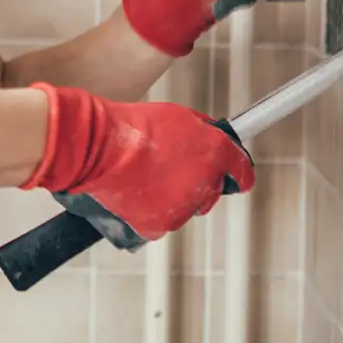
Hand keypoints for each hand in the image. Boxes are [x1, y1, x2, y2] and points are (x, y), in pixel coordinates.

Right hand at [18, 82, 255, 243]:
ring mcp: (182, 209)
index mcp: (214, 154)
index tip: (240, 177)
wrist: (100, 147)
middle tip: (173, 168)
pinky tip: (138, 192)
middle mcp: (204, 184)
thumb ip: (203, 133)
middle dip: (200, 181)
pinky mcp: (158, 226)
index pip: (242, 171)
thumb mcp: (180, 116)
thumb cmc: (134, 128)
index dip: (240, 173)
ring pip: (186, 206)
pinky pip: (162, 221)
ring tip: (147, 176)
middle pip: (212, 191)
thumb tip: (211, 139)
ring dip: (174, 196)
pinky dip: (152, 211)